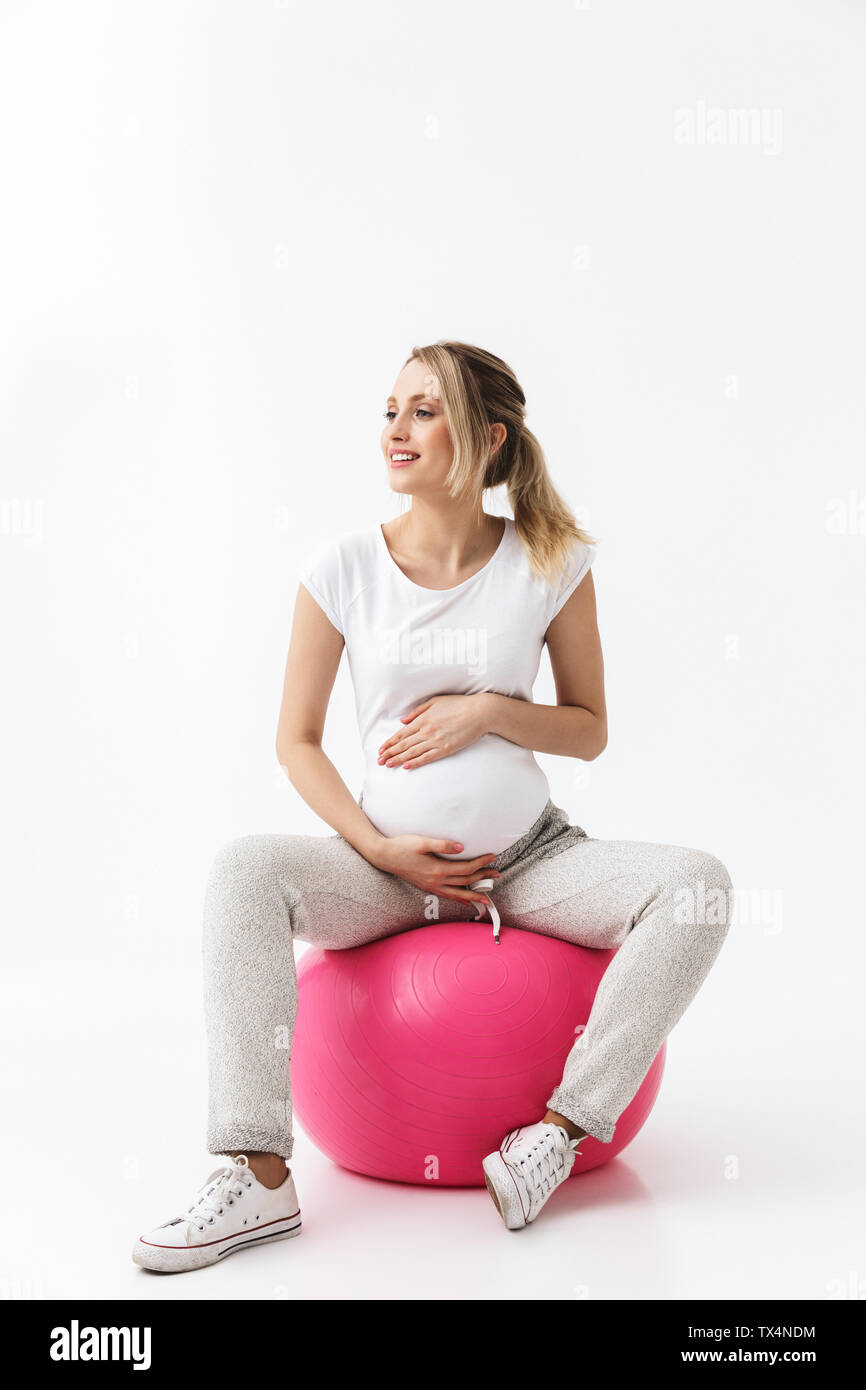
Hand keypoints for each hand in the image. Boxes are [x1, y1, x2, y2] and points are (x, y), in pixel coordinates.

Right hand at [371, 834, 499, 905]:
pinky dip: (459, 899)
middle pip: (465, 882)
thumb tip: (461, 848)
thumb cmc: (401, 846)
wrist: (384, 856)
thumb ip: (442, 845)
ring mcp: (431, 886)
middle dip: (483, 878)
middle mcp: (436, 881)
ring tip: (487, 898)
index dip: (481, 863)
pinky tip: (465, 901)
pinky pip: (447, 896)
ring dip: (474, 895)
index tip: (493, 857)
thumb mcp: (422, 842)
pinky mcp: (427, 887)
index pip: (466, 868)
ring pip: (458, 893)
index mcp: (437, 869)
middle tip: (497, 875)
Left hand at [377, 694, 491, 769]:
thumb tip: (403, 721)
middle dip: (390, 753)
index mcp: (423, 719)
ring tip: (388, 765)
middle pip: (404, 744)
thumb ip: (417, 711)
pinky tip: (406, 766)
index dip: (390, 742)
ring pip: (412, 752)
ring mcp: (436, 741)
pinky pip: (427, 757)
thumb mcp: (435, 701)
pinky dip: (415, 762)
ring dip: (398, 759)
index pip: (401, 733)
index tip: (381, 749)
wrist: (479, 712)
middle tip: (379, 761)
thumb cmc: (459, 704)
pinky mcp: (446, 749)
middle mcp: (427, 731)